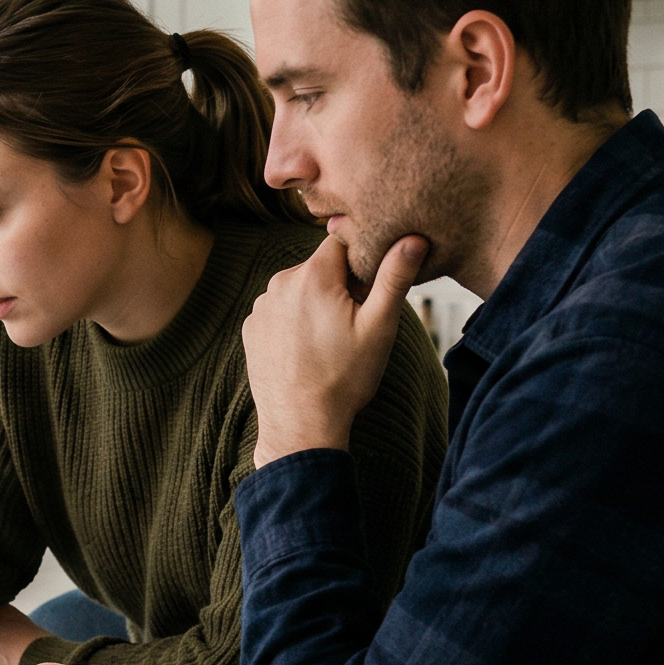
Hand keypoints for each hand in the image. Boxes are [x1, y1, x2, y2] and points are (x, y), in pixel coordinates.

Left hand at [241, 233, 423, 467]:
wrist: (300, 426)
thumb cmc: (344, 378)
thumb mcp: (379, 327)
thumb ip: (395, 277)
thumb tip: (413, 238)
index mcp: (311, 275)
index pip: (341, 242)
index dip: (361, 260)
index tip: (368, 290)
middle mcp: (279, 283)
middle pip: (320, 267)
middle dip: (339, 285)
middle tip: (353, 323)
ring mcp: (261, 307)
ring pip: (299, 289)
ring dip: (316, 303)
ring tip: (329, 342)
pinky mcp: (251, 328)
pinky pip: (280, 311)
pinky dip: (294, 322)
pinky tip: (307, 351)